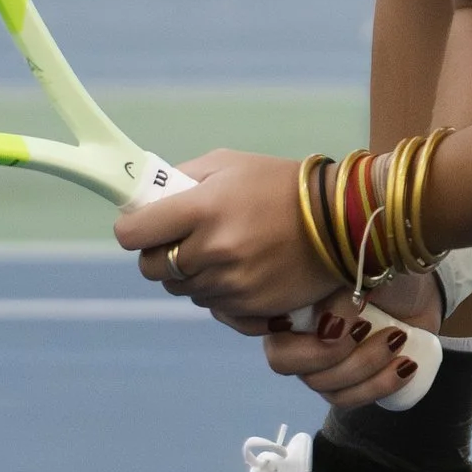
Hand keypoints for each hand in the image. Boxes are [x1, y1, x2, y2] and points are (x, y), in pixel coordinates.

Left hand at [118, 150, 334, 319]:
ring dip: (191, 274)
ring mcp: (231, 283)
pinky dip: (218, 292)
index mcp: (201, 209)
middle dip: (158, 254)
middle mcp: (212, 250)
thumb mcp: (227, 164)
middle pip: (150, 268)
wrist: (339, 220)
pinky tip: (241, 269)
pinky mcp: (249, 307)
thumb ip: (180, 179)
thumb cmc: (279, 184)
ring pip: (182, 290)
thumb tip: (145, 201)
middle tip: (182, 239)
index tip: (142, 225)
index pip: (132, 234)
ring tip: (221, 251)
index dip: (133, 230)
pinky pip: (213, 306)